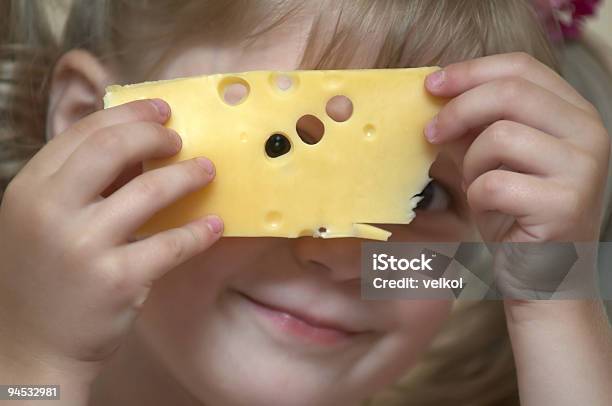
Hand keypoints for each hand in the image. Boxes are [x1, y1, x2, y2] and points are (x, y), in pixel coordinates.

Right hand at [0, 99, 222, 381]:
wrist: (31, 348)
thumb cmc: (45, 277)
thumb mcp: (44, 222)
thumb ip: (80, 184)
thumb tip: (138, 146)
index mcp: (30, 189)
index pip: (83, 133)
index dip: (128, 115)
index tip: (160, 110)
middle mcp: (50, 211)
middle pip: (112, 148)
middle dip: (155, 134)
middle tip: (181, 137)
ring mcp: (83, 245)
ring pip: (149, 191)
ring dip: (188, 175)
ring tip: (208, 171)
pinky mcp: (116, 279)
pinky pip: (171, 244)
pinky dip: (199, 232)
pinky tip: (215, 225)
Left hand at [424, 52, 609, 297]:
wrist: (541, 274)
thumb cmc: (513, 212)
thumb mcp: (490, 158)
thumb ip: (472, 125)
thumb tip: (433, 93)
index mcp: (574, 113)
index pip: (522, 67)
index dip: (470, 70)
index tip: (431, 84)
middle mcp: (590, 133)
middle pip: (510, 92)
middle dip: (457, 109)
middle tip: (429, 133)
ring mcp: (583, 168)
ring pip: (500, 137)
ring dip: (471, 164)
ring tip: (477, 186)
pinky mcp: (566, 204)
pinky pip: (495, 183)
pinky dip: (477, 197)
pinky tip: (490, 211)